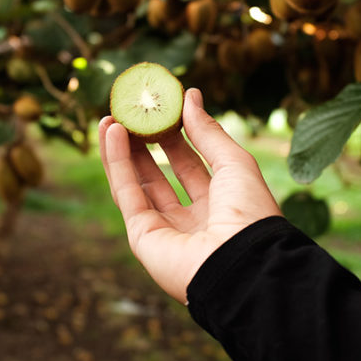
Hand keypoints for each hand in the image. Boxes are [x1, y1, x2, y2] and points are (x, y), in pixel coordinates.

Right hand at [98, 87, 281, 302]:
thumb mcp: (234, 163)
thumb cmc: (249, 214)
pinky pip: (127, 195)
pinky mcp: (143, 239)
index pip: (192, 166)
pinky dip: (117, 164)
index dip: (176, 138)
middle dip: (145, 145)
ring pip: (139, 185)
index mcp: (221, 206)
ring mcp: (166, 231)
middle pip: (162, 177)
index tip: (162, 110)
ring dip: (124, 152)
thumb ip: (208, 132)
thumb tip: (190, 96)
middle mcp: (193, 221)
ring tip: (111, 118)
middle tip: (132, 115)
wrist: (242, 264)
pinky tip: (112, 134)